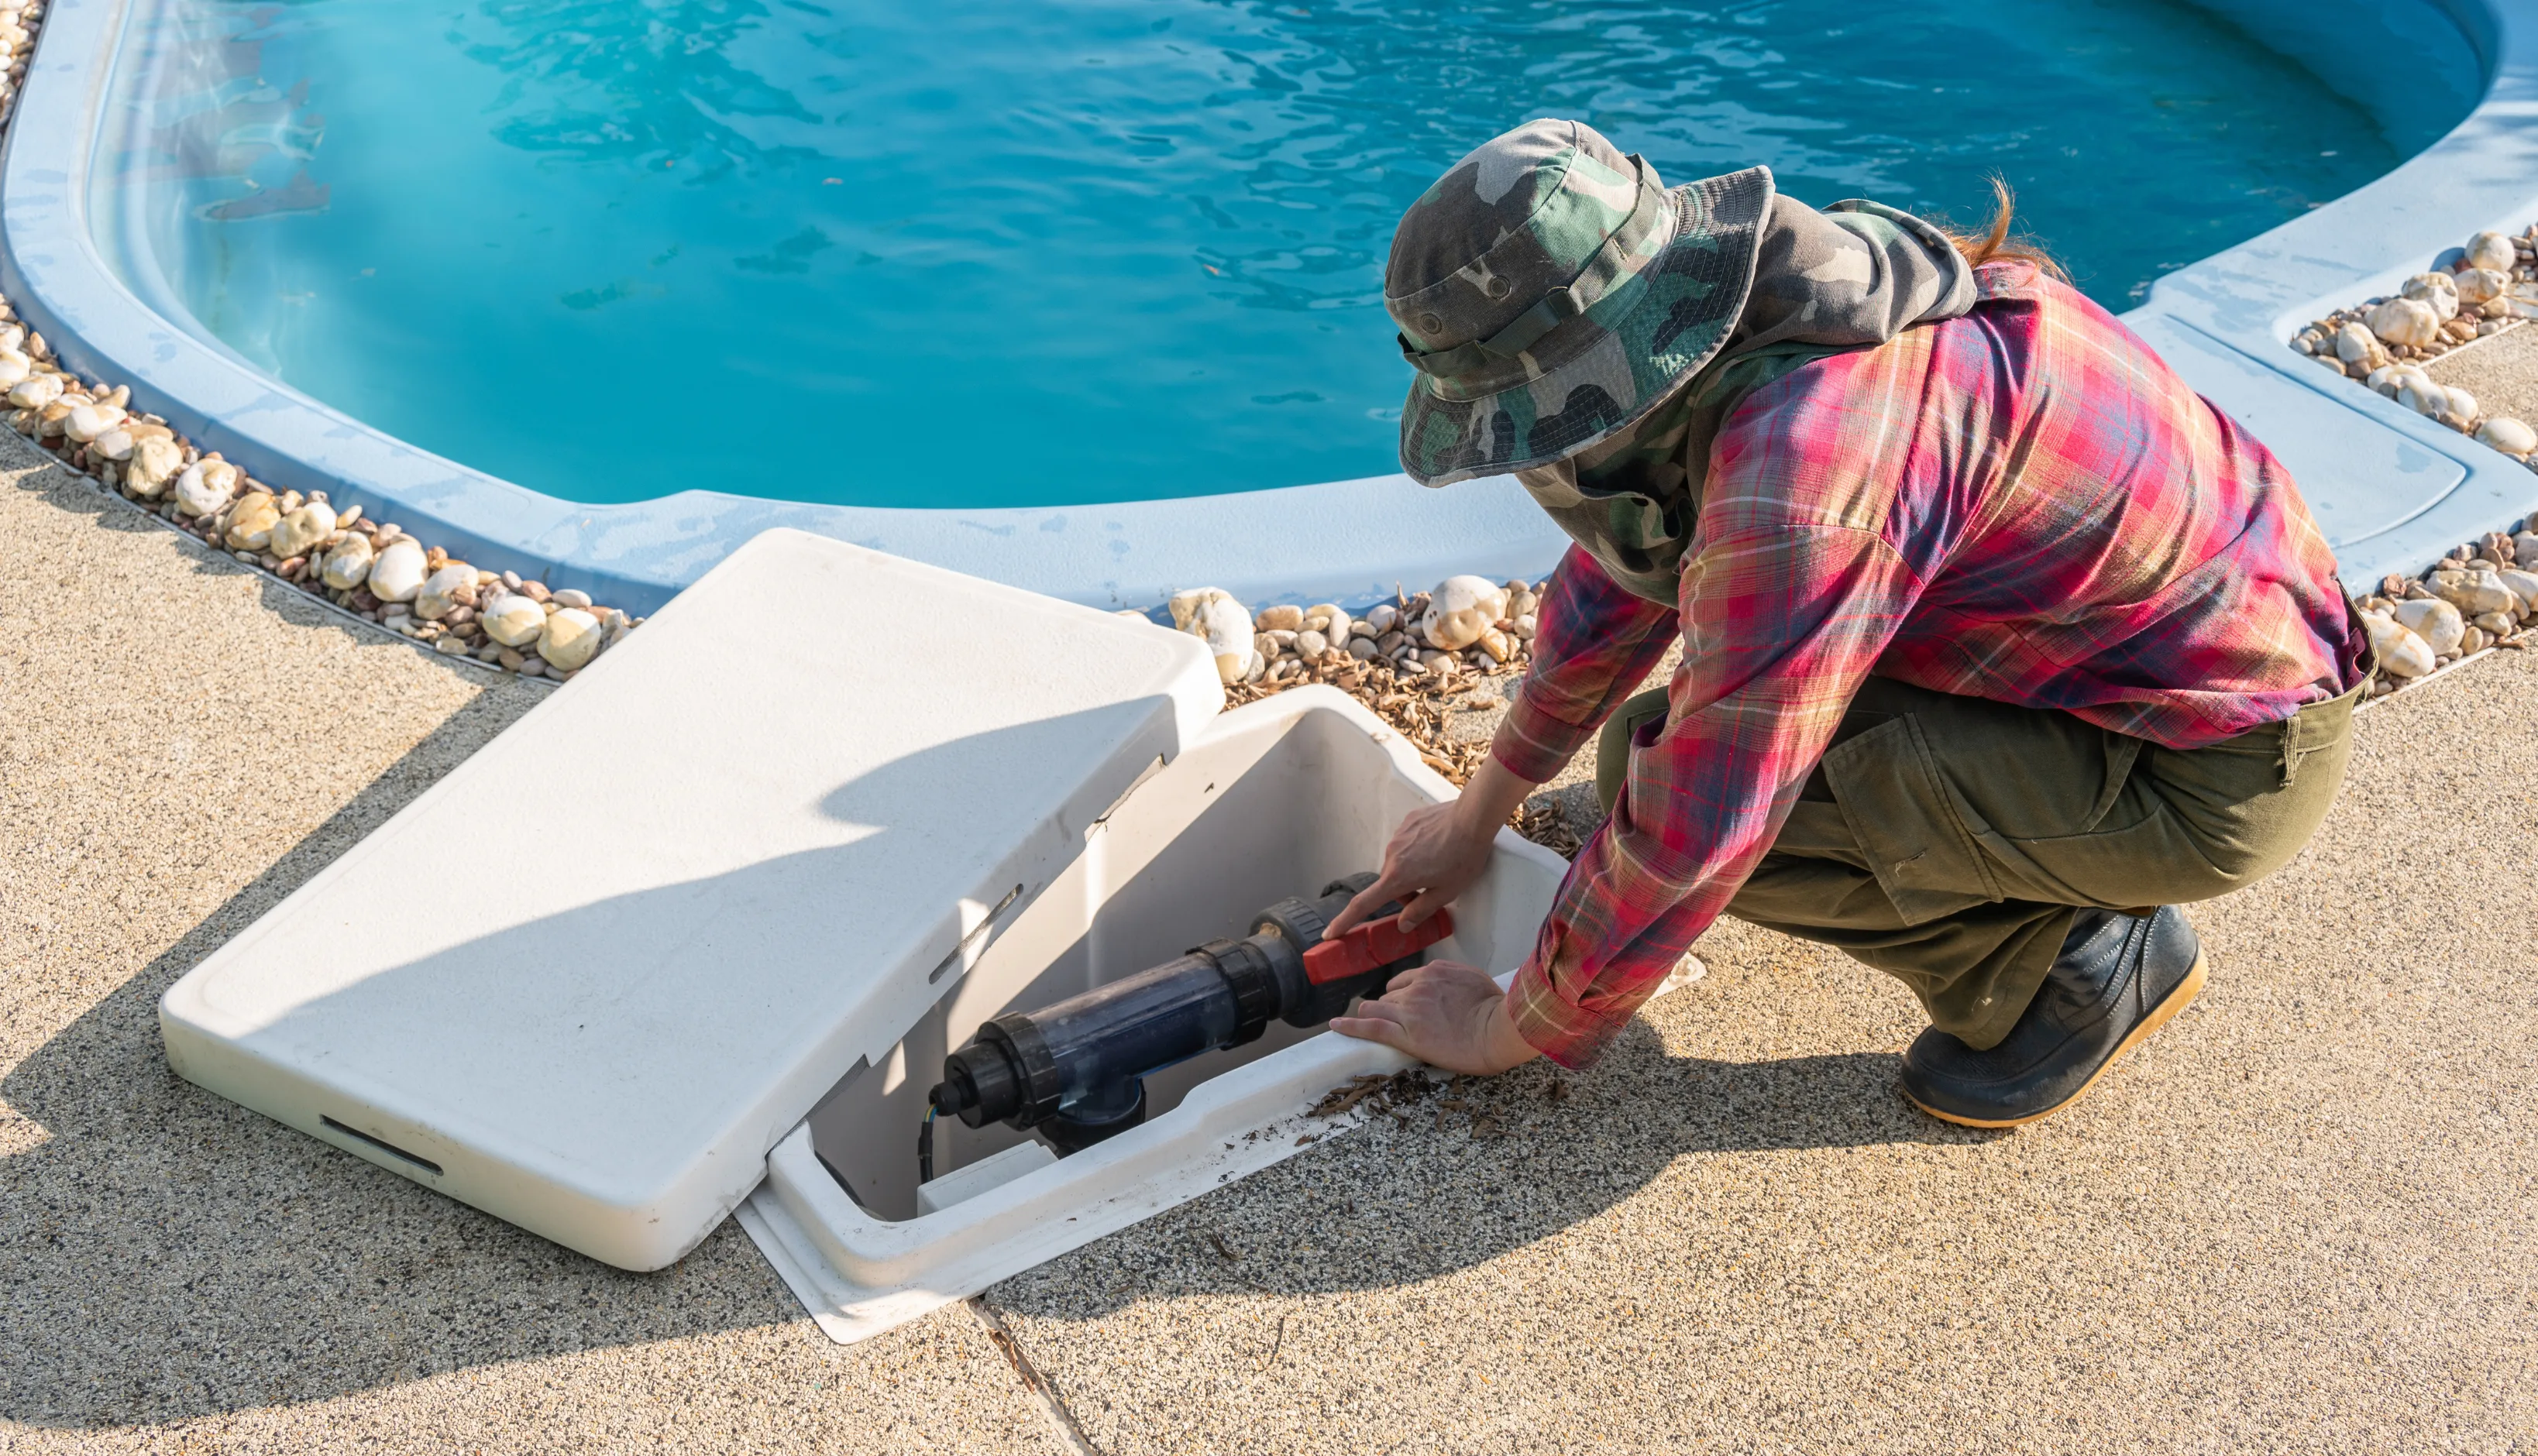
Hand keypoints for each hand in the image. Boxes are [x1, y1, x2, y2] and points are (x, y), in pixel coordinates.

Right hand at [1327, 755, 1538, 937]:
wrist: (1472, 818)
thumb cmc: (1464, 856)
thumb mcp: (1447, 892)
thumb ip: (1421, 911)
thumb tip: (1403, 925)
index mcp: (1398, 877)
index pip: (1363, 905)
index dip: (1345, 921)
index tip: (1330, 933)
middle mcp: (1392, 855)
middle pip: (1390, 883)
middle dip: (1406, 892)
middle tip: (1432, 890)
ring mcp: (1398, 836)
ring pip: (1399, 863)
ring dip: (1413, 870)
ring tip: (1442, 864)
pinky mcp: (1408, 822)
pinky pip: (1407, 843)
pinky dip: (1418, 850)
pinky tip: (1439, 846)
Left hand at [1329, 960, 1538, 1075]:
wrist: (1500, 1029)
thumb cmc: (1496, 1008)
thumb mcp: (1474, 980)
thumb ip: (1453, 979)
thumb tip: (1447, 986)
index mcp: (1434, 972)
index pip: (1404, 981)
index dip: (1401, 994)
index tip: (1404, 1004)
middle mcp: (1417, 987)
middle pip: (1389, 995)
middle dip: (1390, 1007)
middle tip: (1399, 1024)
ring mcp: (1410, 1010)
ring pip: (1376, 1009)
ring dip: (1375, 1017)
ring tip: (1372, 1027)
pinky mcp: (1407, 1034)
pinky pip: (1371, 1027)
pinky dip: (1351, 1026)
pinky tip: (1336, 1027)